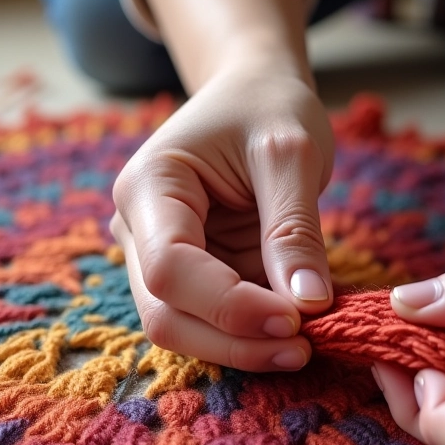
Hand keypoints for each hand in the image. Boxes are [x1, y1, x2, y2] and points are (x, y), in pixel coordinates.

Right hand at [110, 68, 334, 370]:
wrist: (254, 94)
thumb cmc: (268, 107)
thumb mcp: (291, 153)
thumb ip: (294, 229)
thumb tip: (306, 304)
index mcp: (149, 186)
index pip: (170, 267)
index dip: (229, 305)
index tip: (295, 317)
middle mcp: (138, 228)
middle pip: (165, 314)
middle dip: (233, 342)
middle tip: (302, 349)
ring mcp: (158, 256)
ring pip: (182, 329)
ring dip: (240, 348)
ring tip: (302, 346)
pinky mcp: (190, 274)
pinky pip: (209, 321)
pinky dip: (248, 336)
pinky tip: (291, 333)